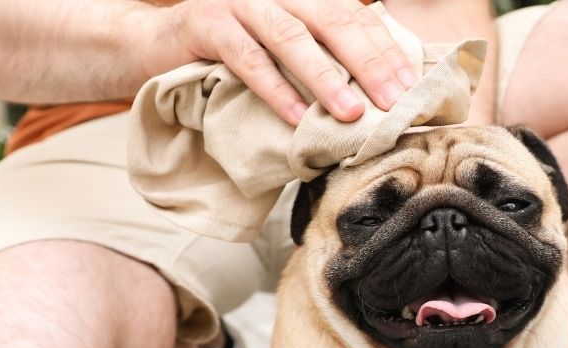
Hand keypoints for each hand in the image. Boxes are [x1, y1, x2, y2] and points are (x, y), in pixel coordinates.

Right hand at [146, 0, 417, 124]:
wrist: (155, 44)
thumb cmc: (231, 52)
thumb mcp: (283, 48)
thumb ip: (324, 55)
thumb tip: (380, 92)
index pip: (355, 14)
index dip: (386, 49)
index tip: (412, 87)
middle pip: (333, 19)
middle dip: (369, 63)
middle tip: (395, 102)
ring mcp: (238, 1)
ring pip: (291, 37)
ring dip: (325, 78)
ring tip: (351, 113)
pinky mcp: (205, 23)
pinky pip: (246, 58)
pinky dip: (274, 89)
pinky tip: (296, 117)